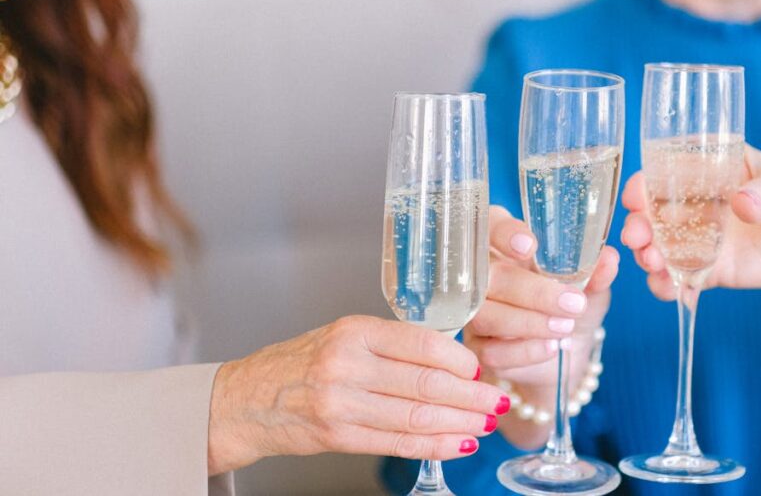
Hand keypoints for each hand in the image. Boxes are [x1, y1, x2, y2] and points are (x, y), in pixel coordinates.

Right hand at [207, 315, 508, 473]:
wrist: (246, 398)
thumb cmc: (302, 363)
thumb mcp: (345, 337)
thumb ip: (393, 345)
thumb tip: (455, 360)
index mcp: (355, 331)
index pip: (423, 343)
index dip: (462, 360)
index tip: (482, 368)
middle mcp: (348, 364)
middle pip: (427, 383)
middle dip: (472, 396)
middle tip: (498, 400)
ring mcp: (341, 403)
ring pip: (417, 416)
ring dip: (460, 423)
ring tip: (486, 423)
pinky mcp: (338, 435)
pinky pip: (398, 442)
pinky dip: (435, 445)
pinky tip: (458, 443)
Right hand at [462, 206, 618, 448]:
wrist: (567, 349)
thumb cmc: (571, 303)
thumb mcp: (590, 286)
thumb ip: (596, 272)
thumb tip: (608, 259)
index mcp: (503, 243)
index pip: (491, 226)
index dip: (505, 234)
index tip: (529, 246)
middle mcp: (481, 275)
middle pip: (490, 277)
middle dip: (532, 290)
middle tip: (573, 302)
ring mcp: (474, 312)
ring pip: (486, 315)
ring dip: (528, 322)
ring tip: (565, 326)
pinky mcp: (478, 348)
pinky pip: (491, 351)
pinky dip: (523, 350)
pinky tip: (550, 348)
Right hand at [621, 146, 760, 298]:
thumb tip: (741, 205)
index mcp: (714, 170)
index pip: (669, 171)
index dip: (646, 182)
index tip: (637, 195)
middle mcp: (702, 204)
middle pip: (656, 213)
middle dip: (639, 225)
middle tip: (638, 237)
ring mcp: (706, 239)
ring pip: (662, 247)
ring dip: (648, 256)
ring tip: (653, 264)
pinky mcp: (716, 270)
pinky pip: (683, 280)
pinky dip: (669, 287)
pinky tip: (670, 291)